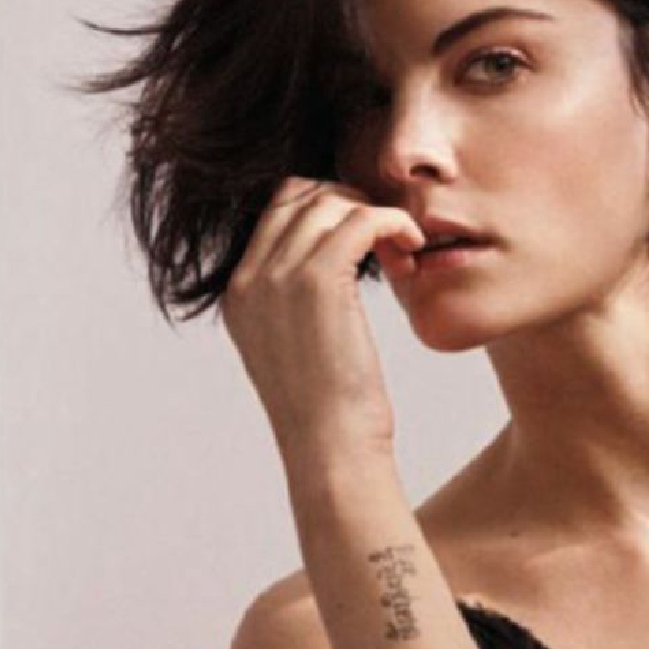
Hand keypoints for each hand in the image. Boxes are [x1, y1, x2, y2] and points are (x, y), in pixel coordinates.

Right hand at [221, 175, 430, 478]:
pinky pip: (359, 219)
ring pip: (329, 203)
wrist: (331, 452)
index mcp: (238, 292)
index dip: (323, 210)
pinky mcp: (318, 281)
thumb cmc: (327, 417)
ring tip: (402, 245)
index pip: (275, 213)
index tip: (362, 236)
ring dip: (373, 213)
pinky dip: (391, 222)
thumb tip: (327, 281)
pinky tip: (409, 244)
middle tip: (385, 234)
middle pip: (297, 195)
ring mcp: (278, 276)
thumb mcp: (294, 354)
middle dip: (346, 202)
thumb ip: (293, 308)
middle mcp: (249, 277)